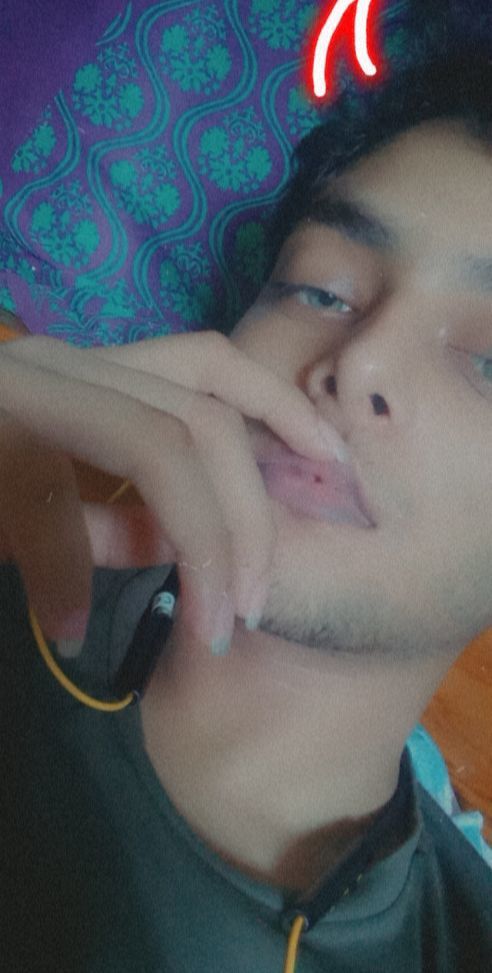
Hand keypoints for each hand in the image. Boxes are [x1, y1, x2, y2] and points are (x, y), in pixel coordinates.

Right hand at [0, 332, 338, 648]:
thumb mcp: (65, 506)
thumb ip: (128, 516)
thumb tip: (186, 544)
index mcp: (93, 374)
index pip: (210, 363)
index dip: (282, 405)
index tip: (333, 464)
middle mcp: (63, 366)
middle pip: (204, 420)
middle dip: (251, 518)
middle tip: (253, 607)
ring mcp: (22, 391)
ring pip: (157, 444)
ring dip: (202, 544)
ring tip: (209, 626)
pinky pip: (49, 502)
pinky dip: (65, 572)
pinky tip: (68, 626)